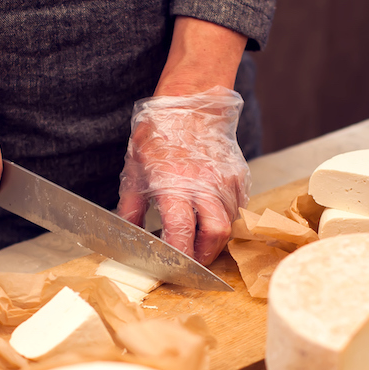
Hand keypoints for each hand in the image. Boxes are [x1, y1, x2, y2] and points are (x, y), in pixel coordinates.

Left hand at [117, 87, 249, 264]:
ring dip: (215, 239)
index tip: (170, 265)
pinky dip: (225, 219)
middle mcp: (205, 184)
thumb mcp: (134, 171)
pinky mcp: (239, 176)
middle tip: (191, 261)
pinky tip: (209, 216)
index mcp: (174, 184)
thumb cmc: (159, 134)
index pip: (181, 232)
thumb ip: (131, 209)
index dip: (177, 256)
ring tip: (198, 239)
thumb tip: (129, 237)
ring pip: (230, 224)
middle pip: (216, 235)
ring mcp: (226, 180)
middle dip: (205, 256)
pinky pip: (237, 208)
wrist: (190, 104)